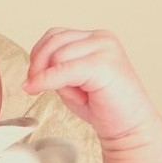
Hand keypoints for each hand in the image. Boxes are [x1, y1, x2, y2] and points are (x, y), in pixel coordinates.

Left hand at [24, 27, 155, 144]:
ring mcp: (105, 49)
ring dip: (54, 79)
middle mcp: (102, 39)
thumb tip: (32, 66)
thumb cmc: (101, 105)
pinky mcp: (104, 65)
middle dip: (38, 65)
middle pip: (53, 41)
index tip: (32, 76)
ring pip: (57, 56)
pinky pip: (63, 70)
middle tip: (34, 86)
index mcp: (95, 38)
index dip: (37, 55)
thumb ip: (53, 66)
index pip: (55, 35)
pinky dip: (46, 81)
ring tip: (75, 95)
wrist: (129, 127)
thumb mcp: (70, 80)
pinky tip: (38, 90)